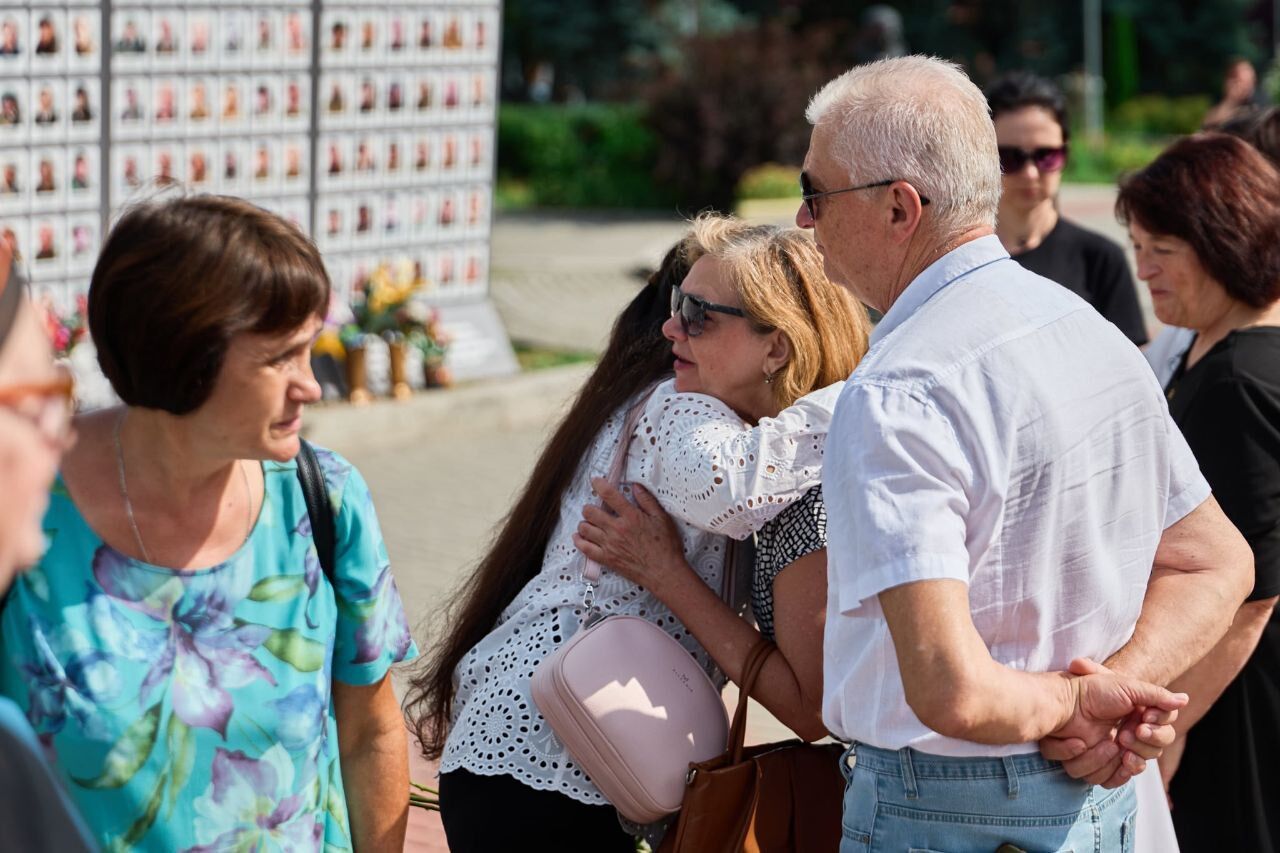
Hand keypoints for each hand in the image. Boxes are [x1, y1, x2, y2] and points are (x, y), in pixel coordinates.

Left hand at [574, 478, 687, 594]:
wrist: (663, 573)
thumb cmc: (666, 546)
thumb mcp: (662, 518)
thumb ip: (647, 501)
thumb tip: (635, 486)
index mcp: (631, 517)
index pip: (610, 496)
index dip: (599, 485)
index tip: (595, 480)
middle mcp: (617, 529)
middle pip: (591, 512)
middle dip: (589, 507)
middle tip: (593, 508)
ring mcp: (610, 545)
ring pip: (585, 529)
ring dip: (584, 523)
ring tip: (589, 522)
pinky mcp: (607, 559)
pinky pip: (585, 548)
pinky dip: (579, 541)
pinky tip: (579, 537)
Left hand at [1042, 658, 1185, 787]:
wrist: (1064, 700)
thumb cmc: (1093, 689)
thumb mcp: (1127, 687)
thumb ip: (1157, 695)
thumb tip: (1184, 699)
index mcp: (1140, 719)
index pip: (1165, 735)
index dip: (1158, 731)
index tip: (1143, 719)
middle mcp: (1130, 737)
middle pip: (1152, 754)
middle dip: (1142, 745)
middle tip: (1125, 733)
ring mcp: (1112, 753)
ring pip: (1130, 768)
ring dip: (1121, 756)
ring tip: (1110, 741)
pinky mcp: (1094, 764)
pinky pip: (1109, 780)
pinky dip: (1107, 770)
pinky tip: (1101, 753)